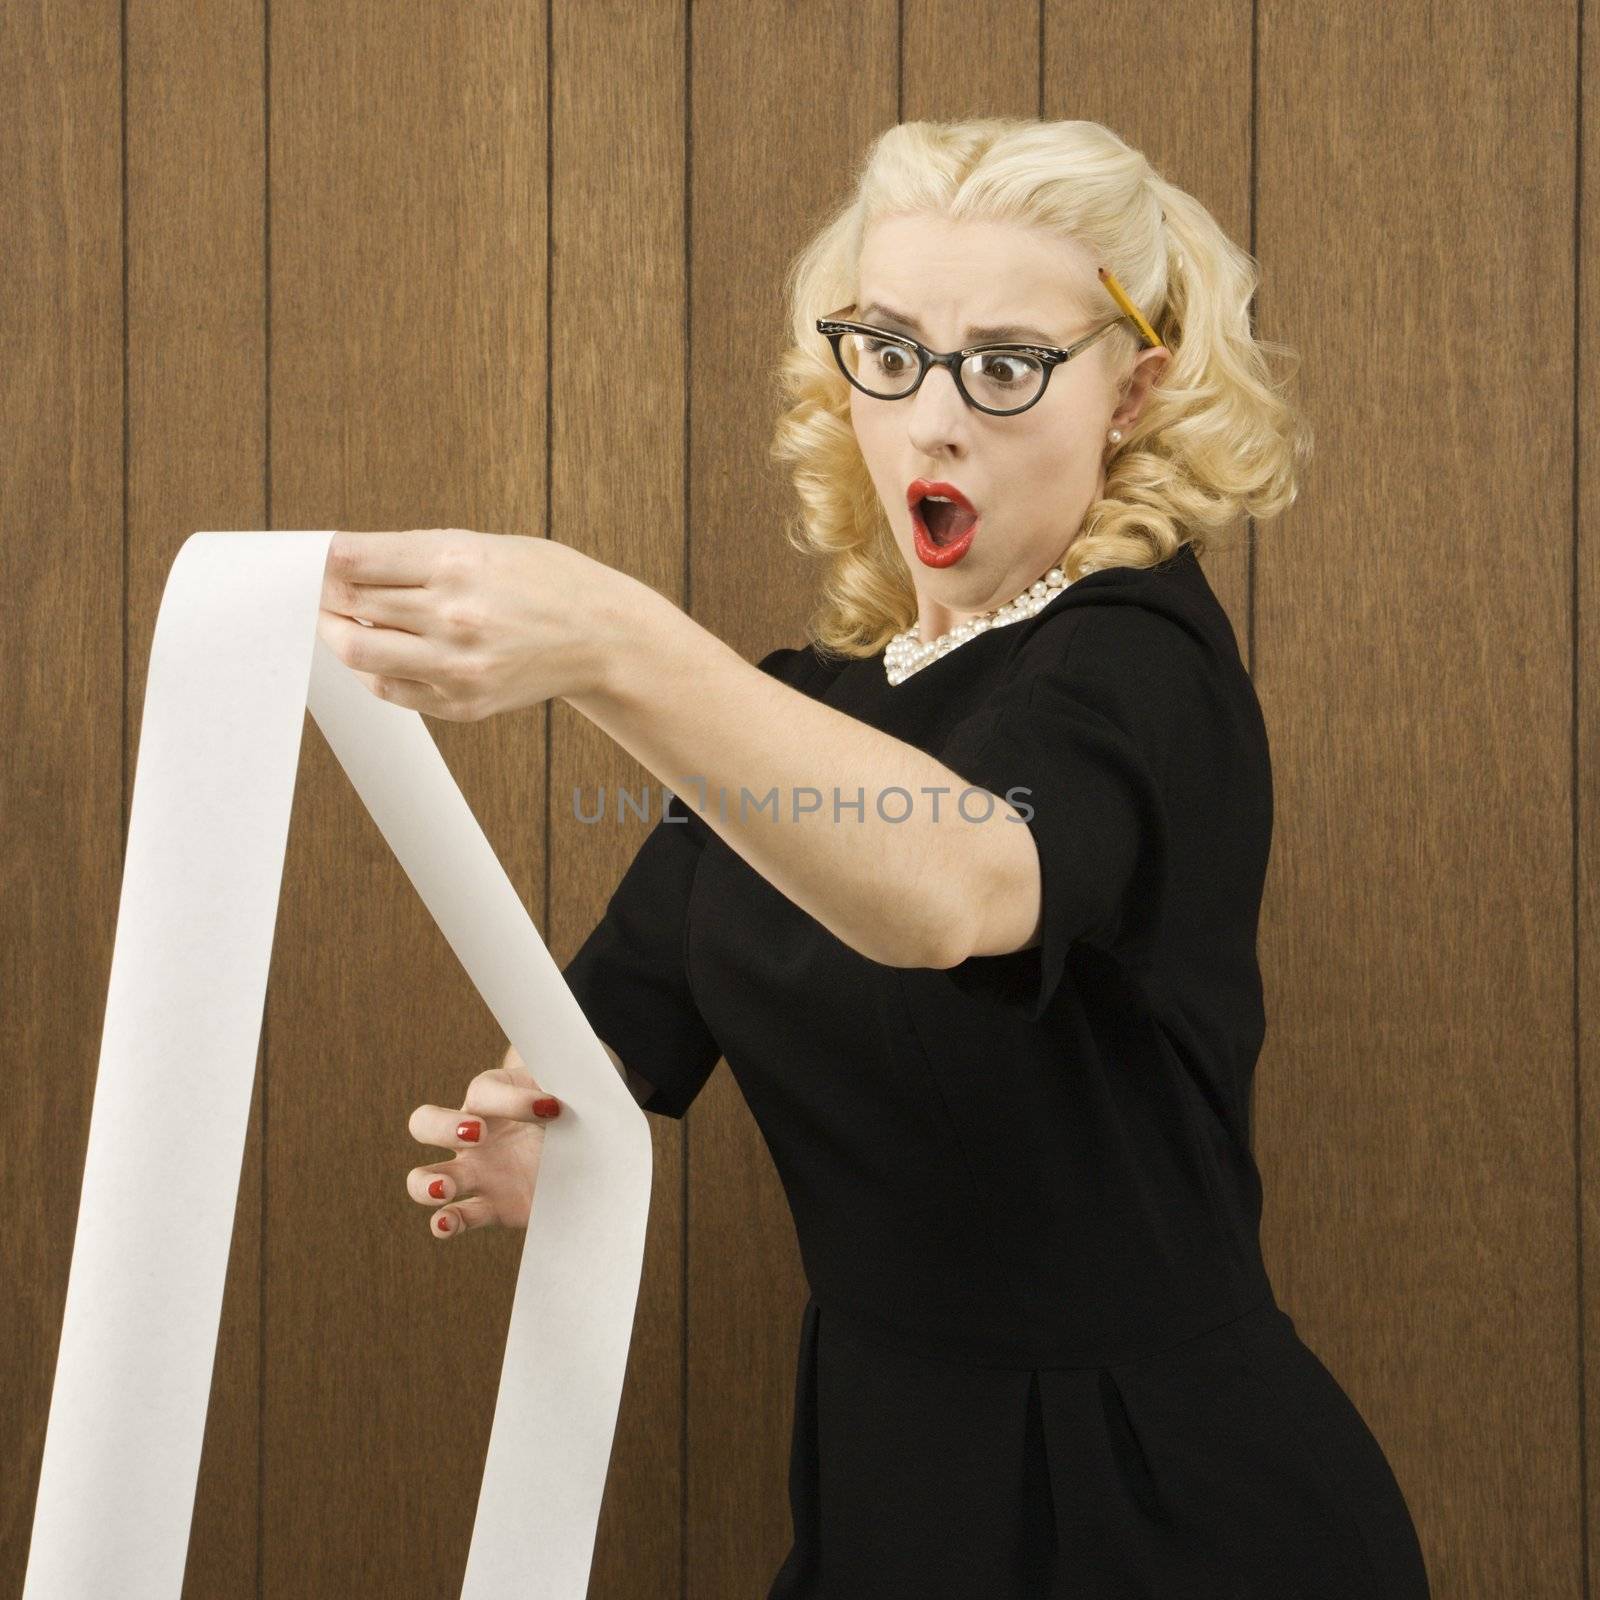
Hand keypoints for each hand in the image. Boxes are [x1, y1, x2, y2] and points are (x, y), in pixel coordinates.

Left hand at [317, 528, 629, 719]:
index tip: (316, 560)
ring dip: (338, 633)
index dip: (321, 559)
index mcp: (457, 562)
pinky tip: (383, 652)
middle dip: (325, 594)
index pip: (352, 559)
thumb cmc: (543, 581)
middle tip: (323, 591)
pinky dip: (373, 670)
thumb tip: (341, 565)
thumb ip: (414, 556)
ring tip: (342, 623)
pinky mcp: (463, 702)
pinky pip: (389, 689)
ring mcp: (457, 665)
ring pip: (358, 652)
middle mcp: (454, 615)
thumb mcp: (482, 545)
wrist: (601, 636)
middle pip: (348, 603)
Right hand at [406, 1046, 563, 1236]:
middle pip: (426, 1123)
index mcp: (491, 1095)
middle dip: (443, 1127)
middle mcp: (473, 1133)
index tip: (552, 1107)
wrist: (581, 1139)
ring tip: (445, 1187)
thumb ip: (561, 1084)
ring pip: (426, 1177)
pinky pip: (457, 1216)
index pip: (484, 1092)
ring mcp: (476, 1172)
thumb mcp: (566, 1087)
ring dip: (427, 1182)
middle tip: (479, 1134)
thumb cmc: (568, 1102)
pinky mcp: (490, 1205)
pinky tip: (445, 1224)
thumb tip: (560, 1101)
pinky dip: (445, 1223)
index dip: (513, 1100)